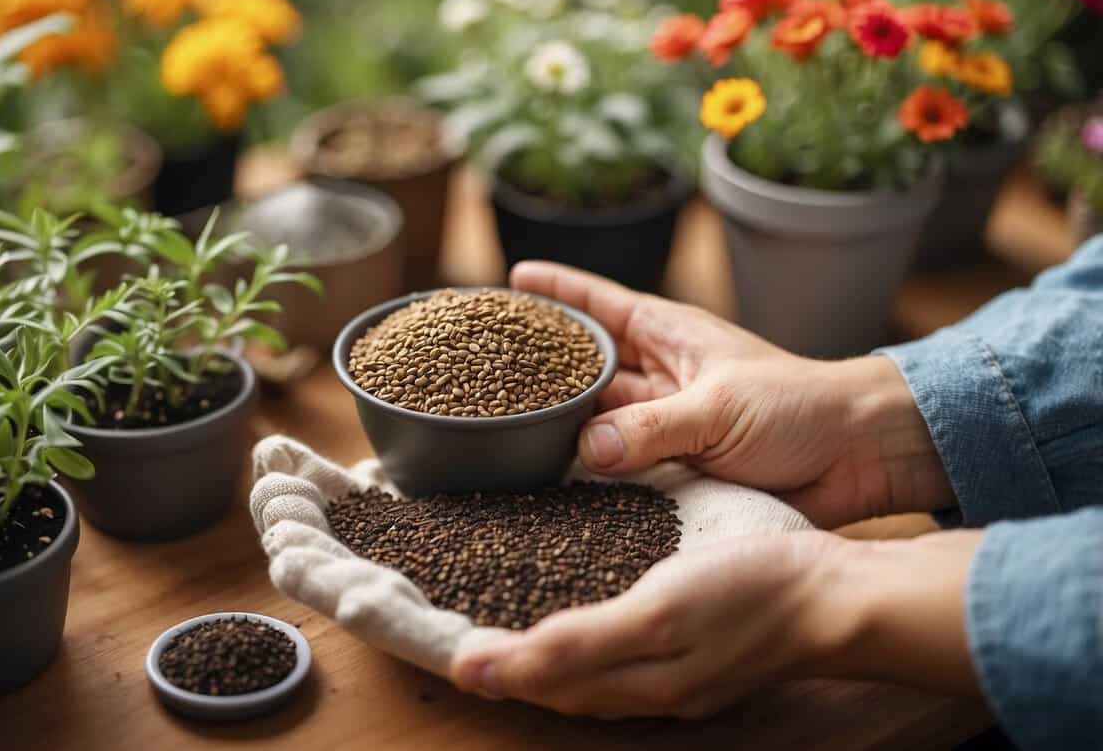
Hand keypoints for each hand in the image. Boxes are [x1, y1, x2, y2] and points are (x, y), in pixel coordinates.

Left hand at [451, 530, 982, 717]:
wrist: (837, 595)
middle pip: (561, 686)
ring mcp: (677, 673)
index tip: (443, 647)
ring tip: (510, 631)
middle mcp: (650, 688)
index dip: (492, 669)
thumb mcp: (657, 614)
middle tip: (463, 638)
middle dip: (511, 668)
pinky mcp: (697, 651)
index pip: (541, 683)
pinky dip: (589, 642)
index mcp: (634, 682)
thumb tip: (494, 669)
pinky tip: (586, 616)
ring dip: (545, 657)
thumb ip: (579, 644)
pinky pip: (624, 655)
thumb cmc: (751, 594)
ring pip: (592, 674)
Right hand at [512, 261, 954, 527]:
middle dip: (542, 368)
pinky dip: (592, 476)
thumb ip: (652, 427)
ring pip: (596, 422)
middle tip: (486, 371)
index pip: (599, 303)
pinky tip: (554, 485)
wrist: (858, 456)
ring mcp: (666, 424)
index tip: (511, 280)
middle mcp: (661, 377)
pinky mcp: (676, 469)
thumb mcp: (720, 407)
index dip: (556, 291)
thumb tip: (584, 447)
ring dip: (562, 428)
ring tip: (505, 432)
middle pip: (586, 367)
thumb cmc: (801, 407)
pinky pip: (621, 470)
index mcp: (671, 335)